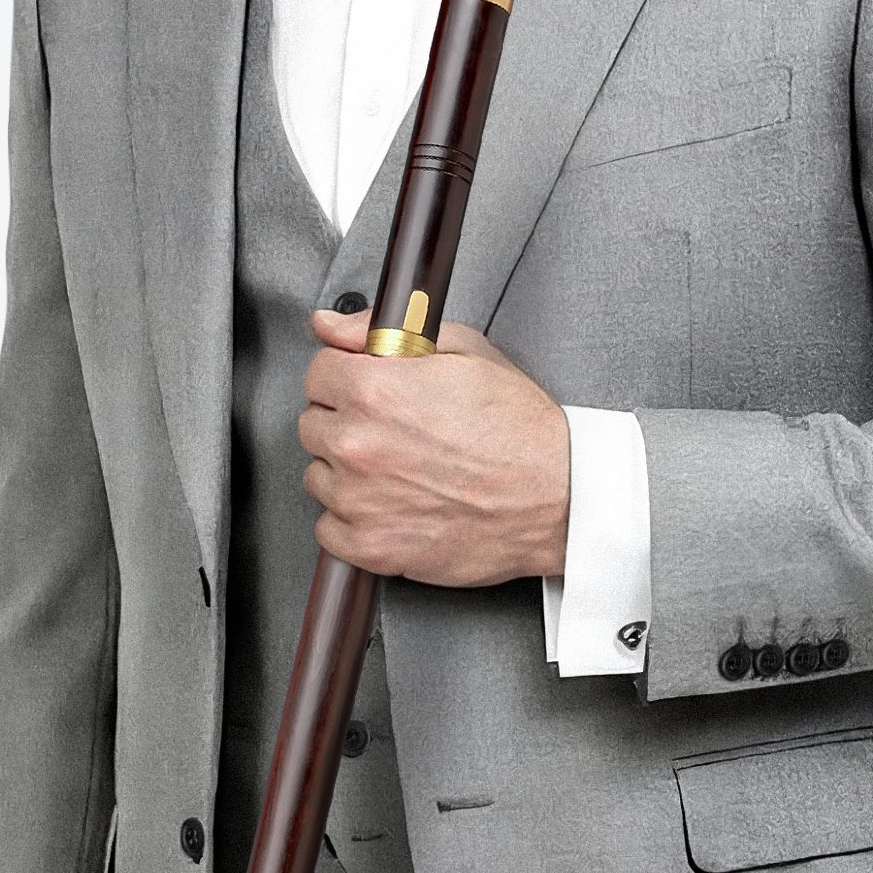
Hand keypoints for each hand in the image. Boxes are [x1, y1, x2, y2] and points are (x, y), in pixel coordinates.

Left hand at [301, 303, 570, 585]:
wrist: (559, 497)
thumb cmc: (519, 429)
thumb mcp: (462, 351)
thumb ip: (379, 333)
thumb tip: (329, 325)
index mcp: (375, 390)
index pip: (317, 373)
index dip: (347, 378)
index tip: (368, 391)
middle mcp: (359, 445)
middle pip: (313, 426)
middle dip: (346, 423)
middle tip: (394, 432)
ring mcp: (360, 500)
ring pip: (319, 478)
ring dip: (348, 474)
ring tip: (401, 471)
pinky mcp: (371, 547)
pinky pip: (330, 530)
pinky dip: (354, 522)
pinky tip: (393, 506)